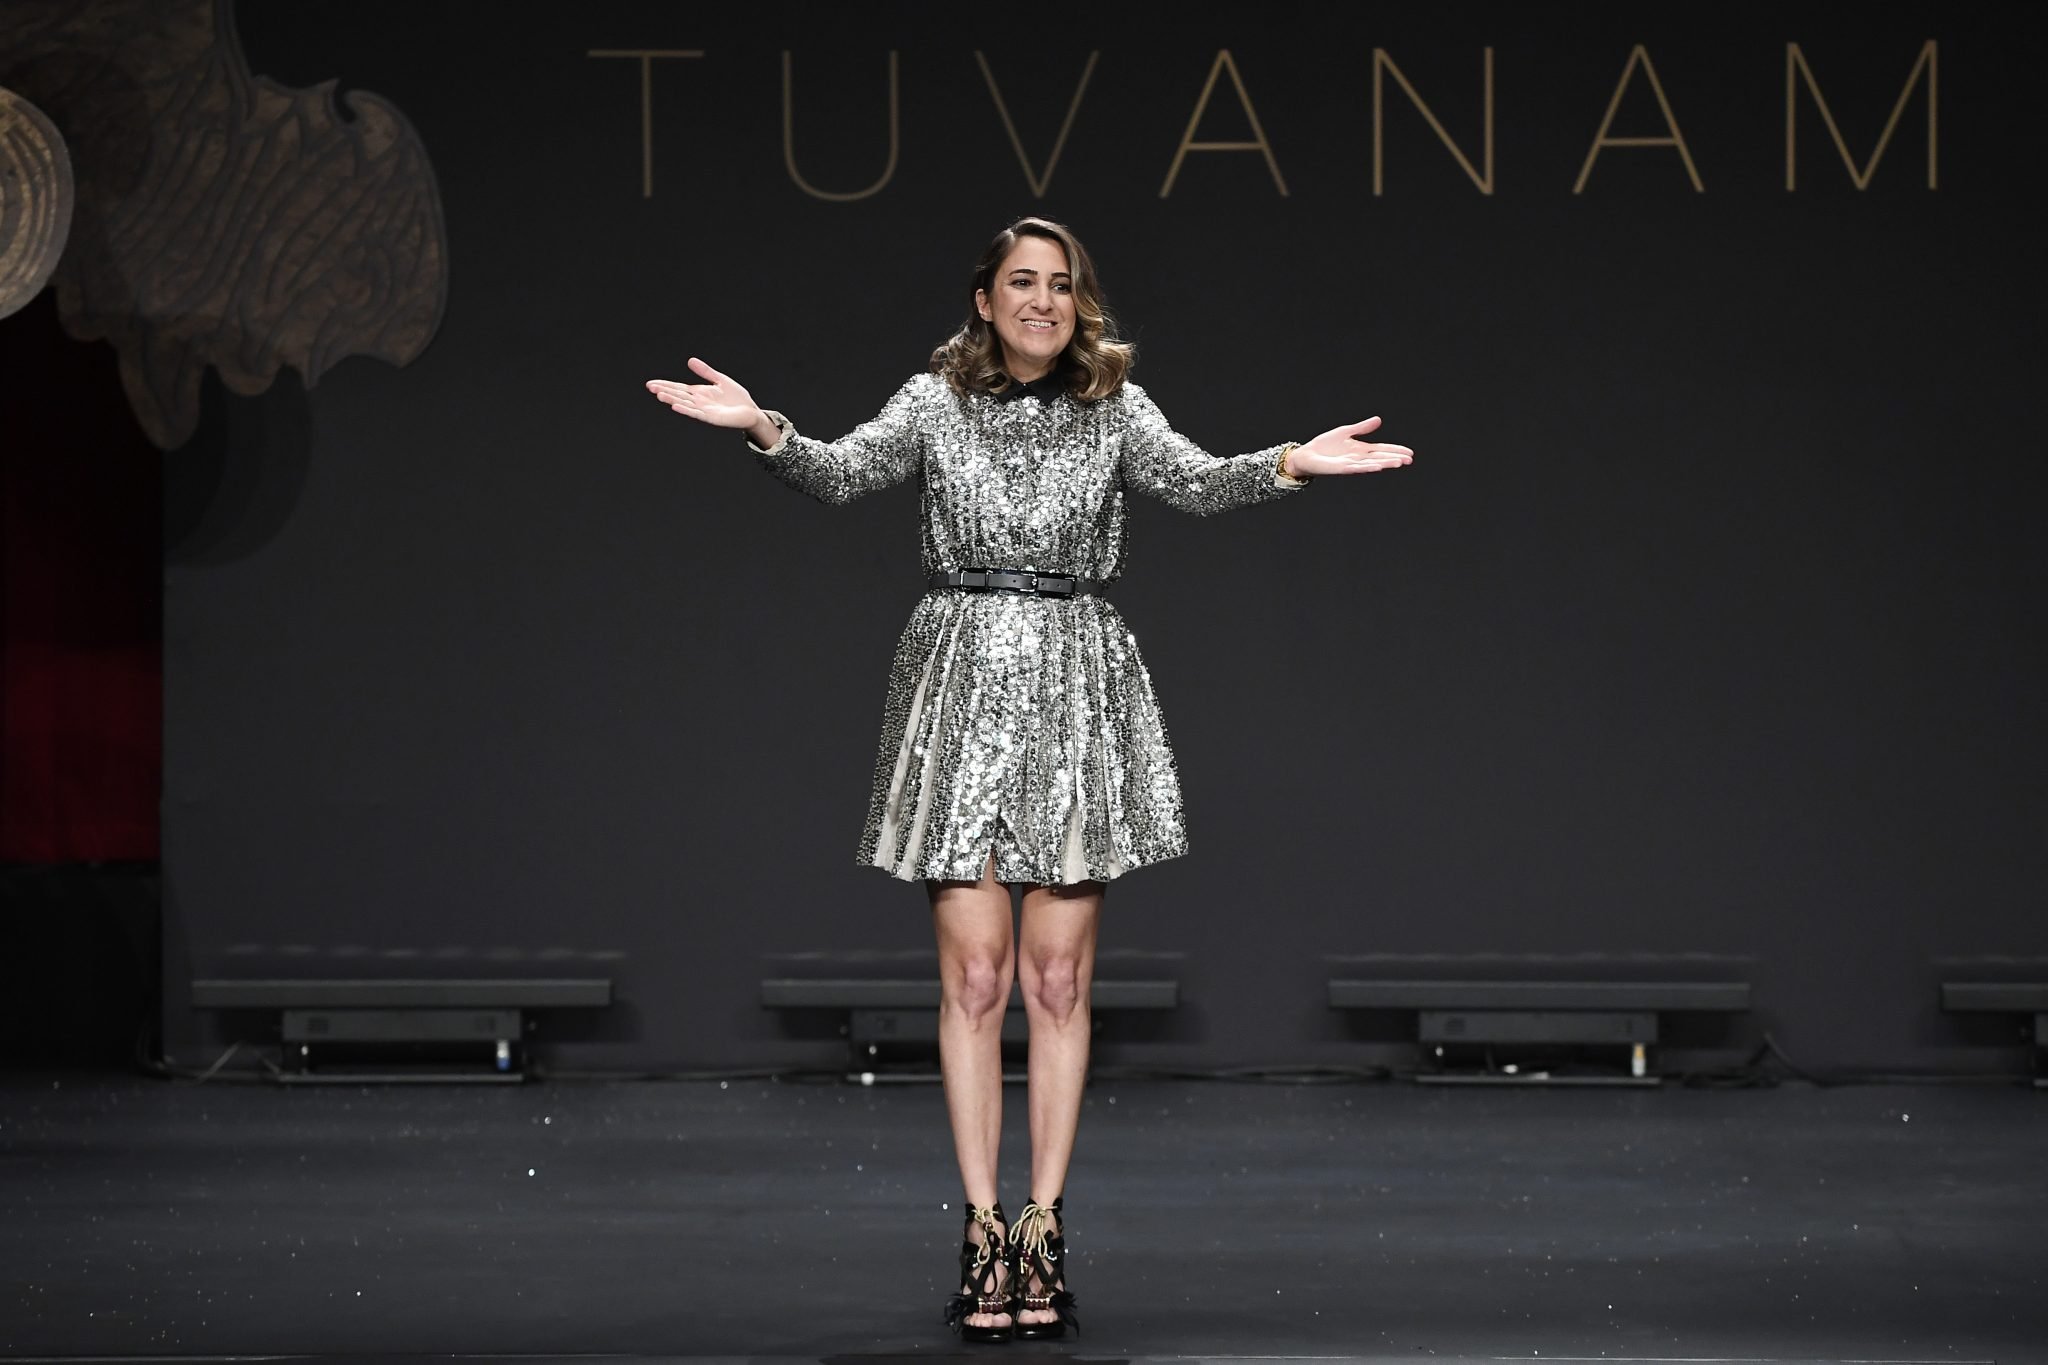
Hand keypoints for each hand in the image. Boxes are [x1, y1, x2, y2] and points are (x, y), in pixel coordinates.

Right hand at [644, 357, 775, 442]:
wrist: (751, 411)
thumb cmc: (737, 398)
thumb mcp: (720, 380)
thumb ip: (705, 371)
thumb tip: (690, 360)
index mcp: (699, 393)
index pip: (679, 388)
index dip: (665, 385)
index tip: (651, 383)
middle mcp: (699, 402)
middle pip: (678, 395)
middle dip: (664, 391)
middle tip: (650, 387)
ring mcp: (704, 411)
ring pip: (684, 404)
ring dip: (671, 400)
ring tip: (659, 395)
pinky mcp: (711, 418)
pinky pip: (696, 413)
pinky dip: (686, 409)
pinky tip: (676, 406)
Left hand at [1286, 417, 1412, 477]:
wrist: (1307, 455)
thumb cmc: (1324, 445)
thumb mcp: (1346, 432)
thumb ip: (1362, 428)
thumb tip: (1379, 420)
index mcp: (1360, 449)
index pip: (1382, 449)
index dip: (1395, 450)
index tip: (1410, 453)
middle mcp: (1358, 458)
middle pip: (1380, 457)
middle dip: (1395, 458)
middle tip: (1410, 460)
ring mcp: (1351, 464)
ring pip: (1372, 464)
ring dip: (1386, 464)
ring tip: (1399, 463)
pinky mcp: (1341, 468)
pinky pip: (1356, 468)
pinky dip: (1367, 467)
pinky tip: (1377, 467)